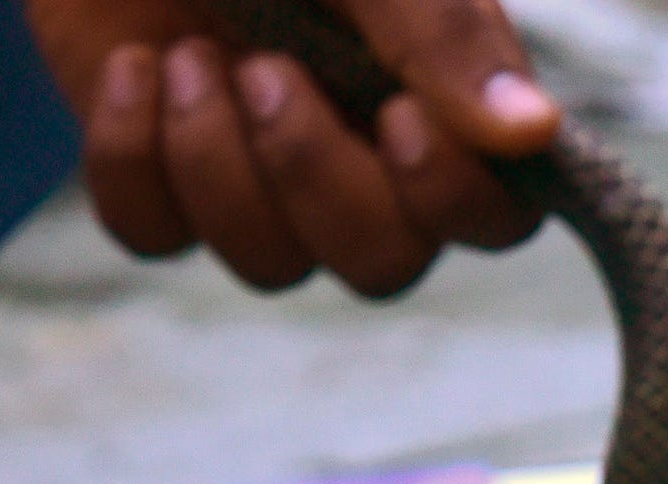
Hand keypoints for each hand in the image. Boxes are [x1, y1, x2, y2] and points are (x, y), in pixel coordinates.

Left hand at [24, 0, 562, 295]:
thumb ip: (446, 34)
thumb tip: (535, 133)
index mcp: (436, 99)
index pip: (496, 217)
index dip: (450, 198)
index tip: (399, 114)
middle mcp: (362, 156)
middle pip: (382, 265)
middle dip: (314, 179)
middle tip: (265, 70)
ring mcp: (260, 175)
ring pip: (270, 265)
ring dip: (217, 161)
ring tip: (189, 57)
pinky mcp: (160, 174)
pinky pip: (157, 237)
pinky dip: (133, 159)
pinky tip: (131, 67)